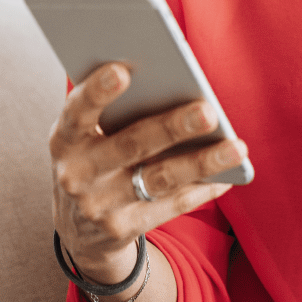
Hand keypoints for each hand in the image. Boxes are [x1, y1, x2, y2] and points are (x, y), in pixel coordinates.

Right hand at [49, 62, 247, 283]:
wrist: (77, 228)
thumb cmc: (92, 157)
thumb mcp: (84, 135)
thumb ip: (110, 110)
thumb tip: (168, 76)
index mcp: (64, 140)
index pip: (77, 113)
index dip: (96, 93)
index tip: (122, 70)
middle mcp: (77, 175)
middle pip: (131, 146)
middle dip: (172, 128)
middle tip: (208, 111)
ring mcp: (100, 206)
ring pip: (159, 179)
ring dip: (202, 163)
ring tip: (237, 147)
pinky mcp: (123, 230)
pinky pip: (171, 206)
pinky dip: (202, 189)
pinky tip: (228, 175)